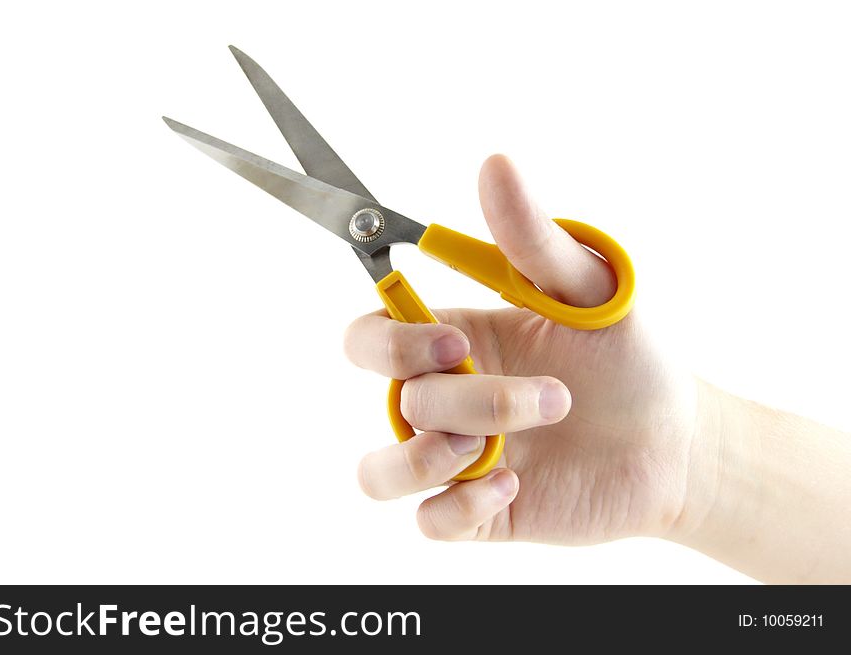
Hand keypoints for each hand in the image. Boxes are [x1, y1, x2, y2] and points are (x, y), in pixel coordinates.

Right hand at [344, 155, 699, 543]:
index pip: (370, 338)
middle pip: (399, 400)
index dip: (391, 342)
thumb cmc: (630, 358)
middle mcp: (444, 399)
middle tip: (545, 399)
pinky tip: (515, 488)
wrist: (678, 442)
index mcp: (454, 341)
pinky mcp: (477, 511)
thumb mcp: (590, 291)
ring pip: (383, 472)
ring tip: (500, 454)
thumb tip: (495, 165)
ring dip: (432, 459)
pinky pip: (429, 522)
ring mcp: (456, 458)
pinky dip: (460, 507)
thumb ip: (534, 238)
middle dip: (465, 400)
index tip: (452, 338)